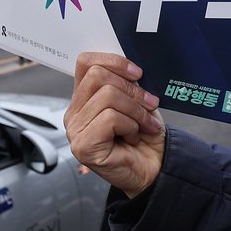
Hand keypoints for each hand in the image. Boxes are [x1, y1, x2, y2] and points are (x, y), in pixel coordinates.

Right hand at [64, 52, 165, 197]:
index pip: (85, 62)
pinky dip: (131, 126)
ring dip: (136, 111)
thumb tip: (130, 66)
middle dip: (131, 89)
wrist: (156, 168)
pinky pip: (110, 118)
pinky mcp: (83, 146)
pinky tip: (133, 137)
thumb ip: (126, 83)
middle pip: (98, 76)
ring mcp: (75, 130)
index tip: (138, 73)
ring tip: (145, 125)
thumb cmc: (145, 136)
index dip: (113, 61)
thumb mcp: (137, 101)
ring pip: (107, 97)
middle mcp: (74, 113)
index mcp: (84, 99)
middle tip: (150, 104)